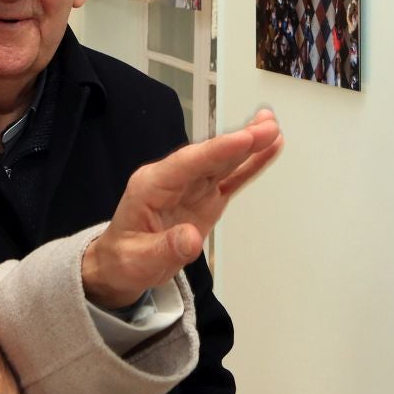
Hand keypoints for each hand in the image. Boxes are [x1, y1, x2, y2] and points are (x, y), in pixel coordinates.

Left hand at [81, 110, 283, 308]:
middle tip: (268, 128)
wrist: (120, 265)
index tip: (244, 139)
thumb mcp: (138, 260)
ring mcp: (191, 187)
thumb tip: (190, 239)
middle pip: (211, 156)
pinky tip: (267, 151)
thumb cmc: (124, 258)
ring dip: (249, 145)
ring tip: (273, 129)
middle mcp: (174, 179)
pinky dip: (249, 165)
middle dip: (240, 141)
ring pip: (224, 162)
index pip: (189, 163)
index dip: (218, 149)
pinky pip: (230, 178)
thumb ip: (165, 248)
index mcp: (152, 185)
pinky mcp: (205, 197)